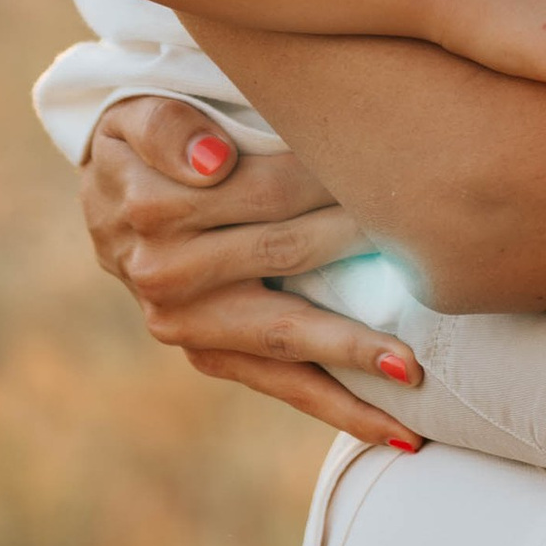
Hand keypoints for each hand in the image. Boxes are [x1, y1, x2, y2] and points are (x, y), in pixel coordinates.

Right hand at [82, 96, 430, 445]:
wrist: (110, 199)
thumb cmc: (147, 145)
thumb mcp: (142, 115)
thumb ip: (170, 129)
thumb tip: (216, 163)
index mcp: (153, 208)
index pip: (266, 190)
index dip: (332, 179)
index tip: (394, 176)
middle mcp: (165, 275)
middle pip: (286, 257)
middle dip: (362, 248)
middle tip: (434, 246)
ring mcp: (188, 326)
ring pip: (286, 338)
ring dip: (352, 354)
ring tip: (415, 370)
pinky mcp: (210, 357)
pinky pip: (280, 384)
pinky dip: (338, 406)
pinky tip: (395, 429)